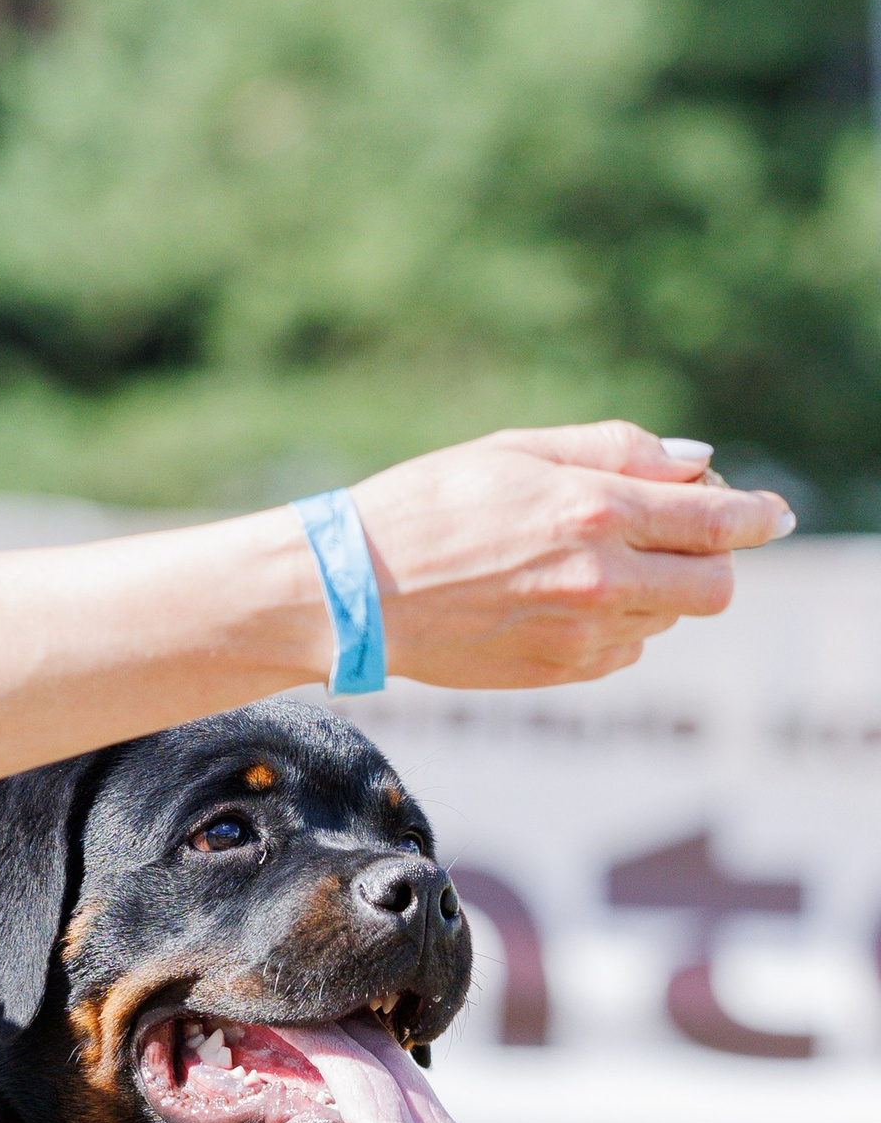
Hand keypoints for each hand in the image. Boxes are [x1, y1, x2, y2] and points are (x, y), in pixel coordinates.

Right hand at [349, 423, 791, 690]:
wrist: (349, 594)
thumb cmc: (424, 507)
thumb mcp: (515, 450)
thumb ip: (615, 450)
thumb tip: (696, 465)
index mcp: (593, 510)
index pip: (717, 521)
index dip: (756, 515)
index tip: (772, 513)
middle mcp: (600, 579)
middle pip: (714, 584)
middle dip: (711, 557)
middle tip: (677, 534)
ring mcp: (580, 634)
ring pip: (668, 618)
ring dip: (654, 588)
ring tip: (587, 562)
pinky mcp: (557, 673)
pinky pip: (624, 650)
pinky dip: (614, 625)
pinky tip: (559, 599)